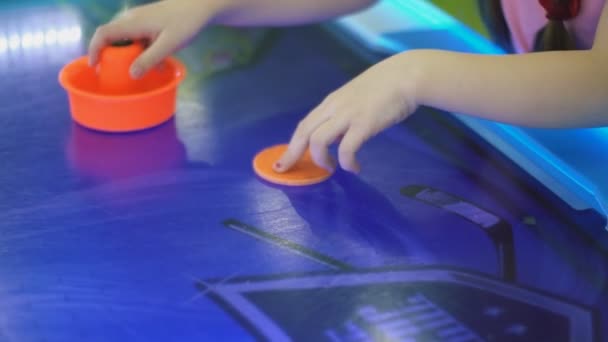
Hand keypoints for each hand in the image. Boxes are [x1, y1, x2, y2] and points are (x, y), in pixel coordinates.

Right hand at [88, 0, 223, 77]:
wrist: (201, 5)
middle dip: (112, 55)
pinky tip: (159, 63)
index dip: (94, 49)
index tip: (94, 66)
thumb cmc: (185, 22)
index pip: (103, 33)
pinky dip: (144, 50)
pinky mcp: (150, 21)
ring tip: (142, 71)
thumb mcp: (168, 45)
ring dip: (132, 55)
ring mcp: (141, 19)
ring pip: (127, 39)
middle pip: (112, 37)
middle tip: (115, 73)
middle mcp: (132, 19)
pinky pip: (139, 37)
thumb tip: (131, 75)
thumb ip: (149, 59)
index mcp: (132, 23)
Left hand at [274, 54, 418, 173]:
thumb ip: (345, 115)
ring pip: (317, 140)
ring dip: (320, 159)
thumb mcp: (357, 98)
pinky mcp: (363, 124)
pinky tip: (354, 168)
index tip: (284, 159)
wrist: (407, 75)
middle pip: (303, 132)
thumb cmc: (387, 86)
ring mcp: (347, 115)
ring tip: (330, 169)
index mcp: (331, 102)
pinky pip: (345, 149)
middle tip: (287, 169)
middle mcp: (334, 107)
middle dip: (292, 153)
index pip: (305, 124)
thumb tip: (339, 136)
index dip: (292, 143)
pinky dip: (346, 162)